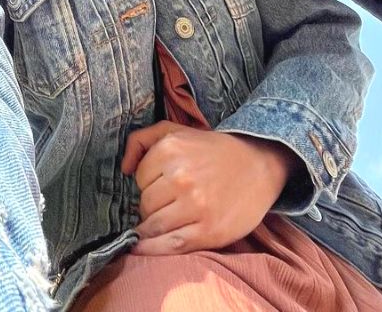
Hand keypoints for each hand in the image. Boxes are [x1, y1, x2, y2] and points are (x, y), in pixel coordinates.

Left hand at [121, 121, 298, 254]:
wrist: (258, 166)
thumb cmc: (212, 150)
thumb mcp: (175, 131)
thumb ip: (141, 140)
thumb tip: (123, 169)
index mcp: (171, 150)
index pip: (139, 178)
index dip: (146, 184)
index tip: (158, 186)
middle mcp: (180, 177)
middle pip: (144, 203)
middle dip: (148, 207)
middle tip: (162, 206)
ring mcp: (195, 206)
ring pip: (153, 225)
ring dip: (149, 228)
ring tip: (156, 225)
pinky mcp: (208, 231)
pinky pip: (170, 245)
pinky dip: (152, 249)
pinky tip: (142, 248)